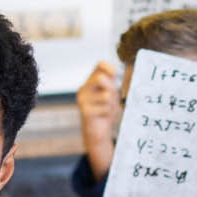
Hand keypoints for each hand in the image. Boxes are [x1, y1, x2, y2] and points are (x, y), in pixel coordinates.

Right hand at [76, 61, 121, 178]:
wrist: (97, 131)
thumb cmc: (105, 110)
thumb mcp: (110, 92)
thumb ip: (110, 81)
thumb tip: (112, 71)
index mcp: (89, 82)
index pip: (99, 65)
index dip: (109, 67)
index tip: (114, 74)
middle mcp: (83, 89)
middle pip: (102, 79)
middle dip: (112, 89)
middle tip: (111, 99)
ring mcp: (82, 100)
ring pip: (106, 95)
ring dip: (112, 104)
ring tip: (107, 109)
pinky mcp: (85, 111)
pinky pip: (105, 107)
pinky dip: (108, 113)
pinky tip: (102, 116)